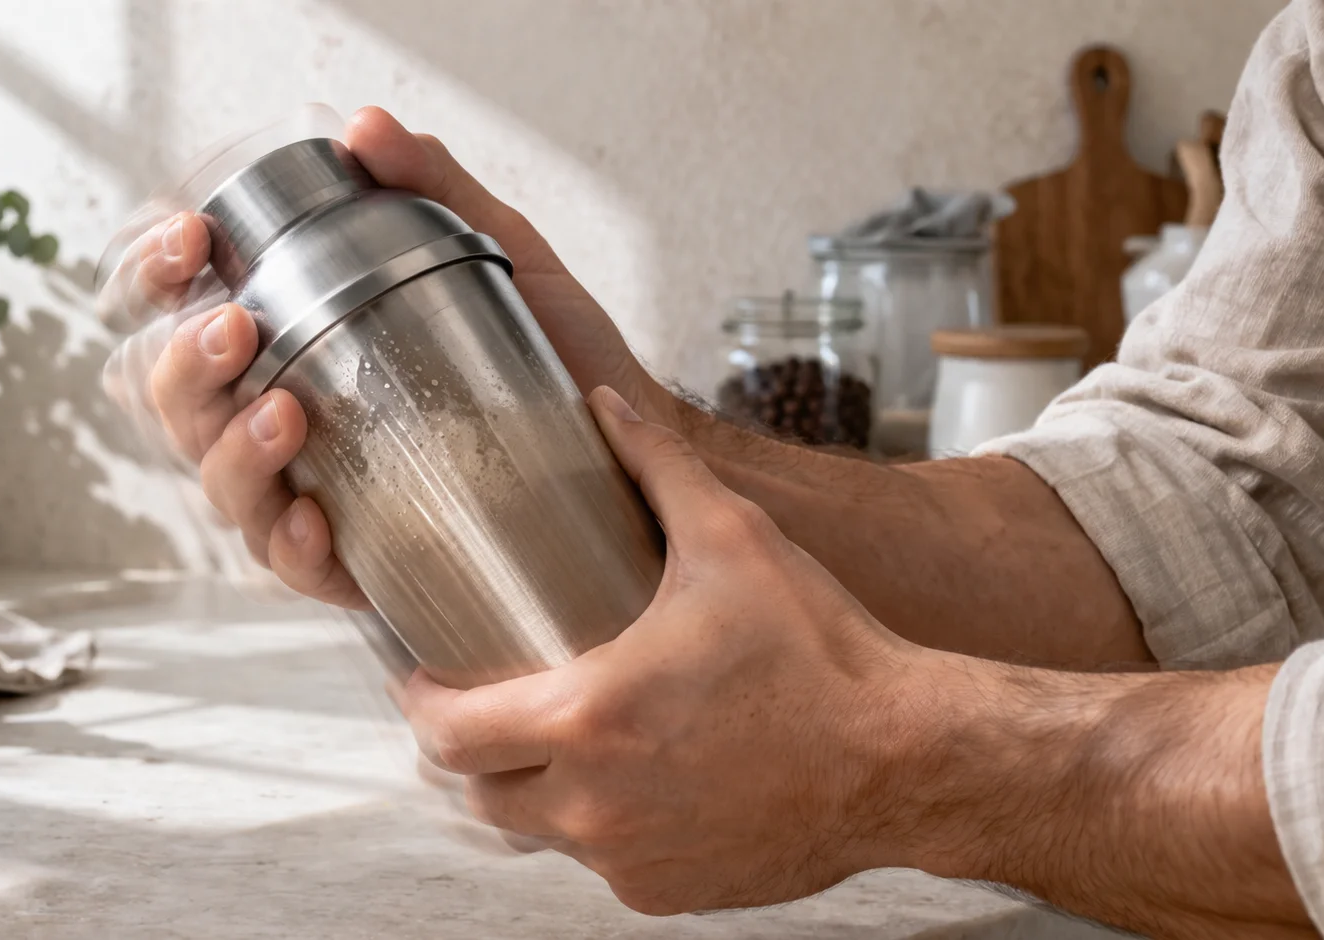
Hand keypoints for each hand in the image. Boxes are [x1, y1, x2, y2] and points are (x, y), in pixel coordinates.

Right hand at [119, 106, 683, 607]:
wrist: (632, 450)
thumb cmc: (552, 360)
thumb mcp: (504, 256)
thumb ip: (436, 186)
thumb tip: (367, 129)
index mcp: (298, 345)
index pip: (191, 308)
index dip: (160, 274)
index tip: (189, 239)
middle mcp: (286, 421)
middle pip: (183, 403)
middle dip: (184, 365)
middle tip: (232, 328)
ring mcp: (313, 494)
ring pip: (222, 484)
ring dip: (234, 448)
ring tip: (283, 413)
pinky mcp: (356, 561)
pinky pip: (292, 564)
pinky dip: (291, 541)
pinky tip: (316, 518)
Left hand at [396, 385, 931, 913]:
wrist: (909, 758)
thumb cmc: (822, 653)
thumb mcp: (733, 540)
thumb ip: (655, 465)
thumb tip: (604, 404)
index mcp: (590, 719)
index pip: (449, 736)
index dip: (420, 707)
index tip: (422, 680)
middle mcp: (595, 805)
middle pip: (478, 795)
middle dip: (472, 752)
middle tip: (489, 705)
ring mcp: (630, 860)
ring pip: (538, 833)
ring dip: (534, 789)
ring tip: (564, 737)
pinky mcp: (670, 894)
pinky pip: (603, 863)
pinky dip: (602, 826)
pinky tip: (636, 781)